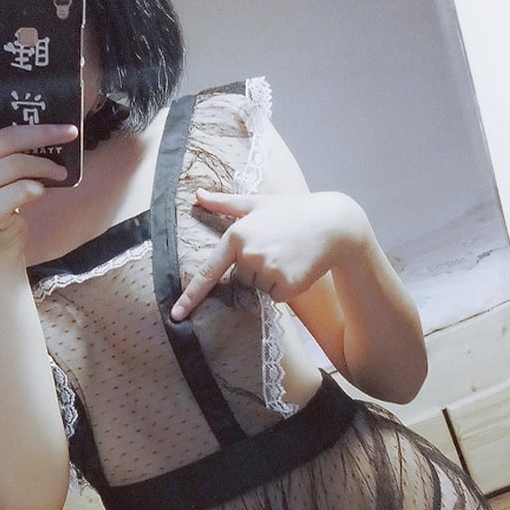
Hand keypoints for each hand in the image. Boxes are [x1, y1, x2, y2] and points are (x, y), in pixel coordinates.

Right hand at [0, 38, 77, 253]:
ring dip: (47, 168)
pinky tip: (38, 196)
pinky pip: (24, 188)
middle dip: (43, 134)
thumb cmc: (1, 198)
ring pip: (19, 164)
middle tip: (70, 132)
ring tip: (59, 173)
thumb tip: (40, 114)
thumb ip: (4, 143)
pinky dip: (39, 190)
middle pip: (6, 137)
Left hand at [171, 188, 357, 320]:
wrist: (332, 223)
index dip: (191, 295)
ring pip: (259, 289)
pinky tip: (297, 268)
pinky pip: (277, 297)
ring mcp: (267, 269)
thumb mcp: (257, 203)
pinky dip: (286, 288)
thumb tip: (198, 194)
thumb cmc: (293, 211)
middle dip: (256, 270)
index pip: (209, 271)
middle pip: (241, 280)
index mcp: (237, 235)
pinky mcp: (285, 284)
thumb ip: (225, 203)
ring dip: (272, 279)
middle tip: (277, 249)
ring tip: (288, 256)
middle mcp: (248, 253)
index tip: (177, 314)